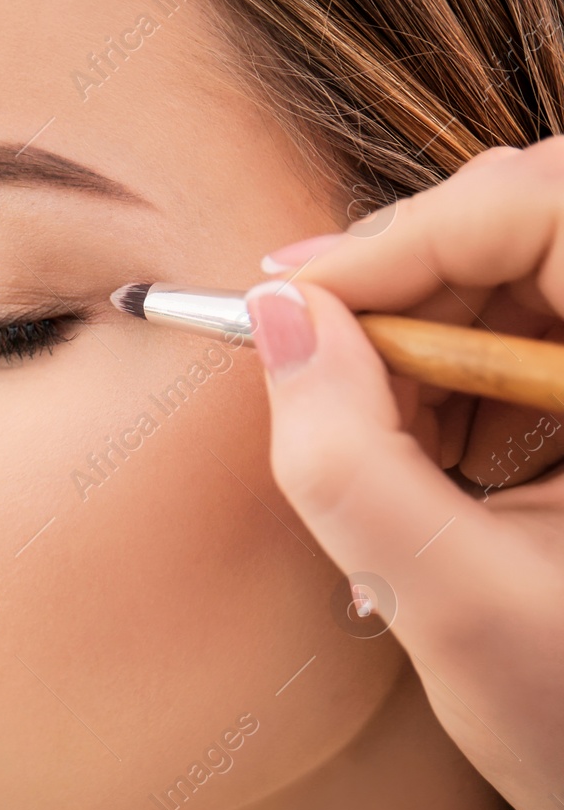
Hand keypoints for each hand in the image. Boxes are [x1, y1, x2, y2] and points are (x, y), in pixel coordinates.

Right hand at [246, 137, 563, 809]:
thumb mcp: (446, 599)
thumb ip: (345, 459)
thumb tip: (273, 319)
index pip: (540, 210)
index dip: (406, 237)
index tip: (291, 296)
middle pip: (523, 222)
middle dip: (402, 277)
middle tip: (311, 349)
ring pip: (515, 264)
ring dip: (417, 330)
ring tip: (380, 433)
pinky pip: (523, 320)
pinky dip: (448, 367)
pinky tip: (428, 445)